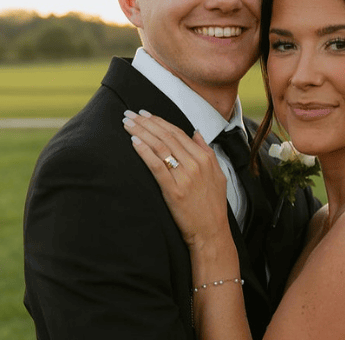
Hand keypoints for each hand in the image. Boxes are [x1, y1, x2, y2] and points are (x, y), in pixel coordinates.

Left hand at [122, 110, 229, 249]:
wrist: (211, 232)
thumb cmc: (213, 206)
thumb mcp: (217, 174)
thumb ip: (206, 151)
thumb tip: (196, 132)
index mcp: (205, 158)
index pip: (178, 132)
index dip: (160, 121)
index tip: (145, 114)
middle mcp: (195, 163)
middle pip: (166, 136)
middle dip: (146, 122)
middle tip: (130, 113)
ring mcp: (185, 176)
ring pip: (160, 146)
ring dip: (141, 132)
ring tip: (127, 124)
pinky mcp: (174, 190)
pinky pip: (156, 166)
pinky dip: (144, 152)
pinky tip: (134, 142)